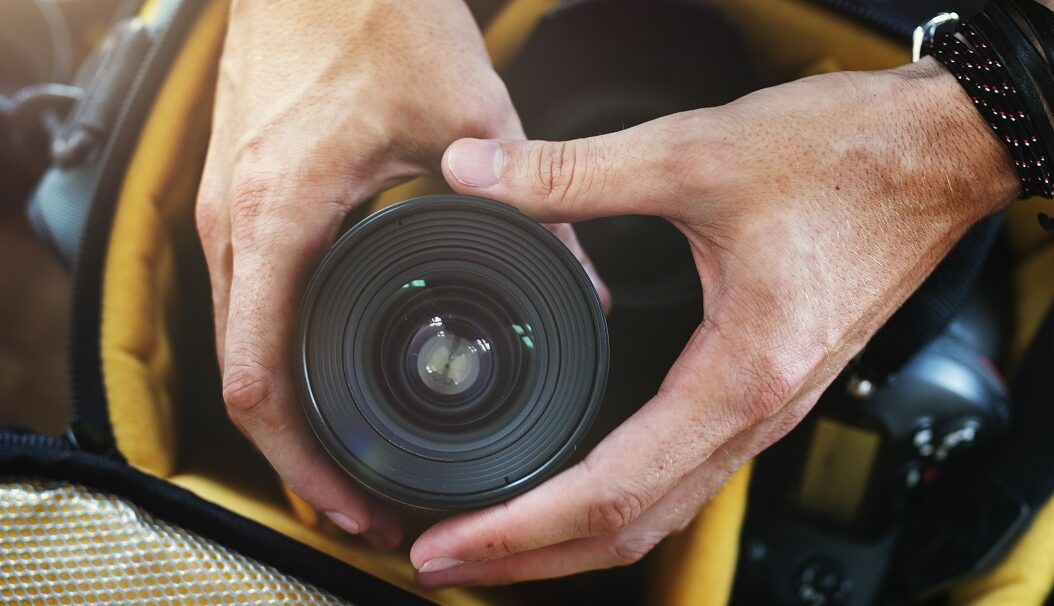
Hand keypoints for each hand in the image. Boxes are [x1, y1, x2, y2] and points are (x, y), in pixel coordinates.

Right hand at [195, 0, 604, 546]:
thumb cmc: (372, 12)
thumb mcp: (470, 111)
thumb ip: (531, 197)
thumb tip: (581, 276)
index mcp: (280, 213)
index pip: (260, 380)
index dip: (303, 463)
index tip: (353, 501)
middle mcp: (234, 221)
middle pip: (242, 381)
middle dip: (298, 456)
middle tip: (361, 501)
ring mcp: (224, 209)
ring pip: (239, 345)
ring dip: (288, 410)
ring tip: (347, 455)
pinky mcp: (238, 195)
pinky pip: (246, 301)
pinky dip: (280, 353)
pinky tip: (326, 371)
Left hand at [410, 60, 1018, 583]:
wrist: (942, 155)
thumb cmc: (850, 160)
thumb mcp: (696, 156)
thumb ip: (576, 171)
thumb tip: (476, 174)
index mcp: (738, 378)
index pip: (610, 493)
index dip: (519, 529)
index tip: (450, 543)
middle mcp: (756, 414)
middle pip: (630, 529)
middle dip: (530, 555)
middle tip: (445, 560)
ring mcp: (766, 410)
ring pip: (658, 510)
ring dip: (570, 536)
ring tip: (495, 536)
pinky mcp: (766, 387)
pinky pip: (683, 471)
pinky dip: (617, 497)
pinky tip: (576, 482)